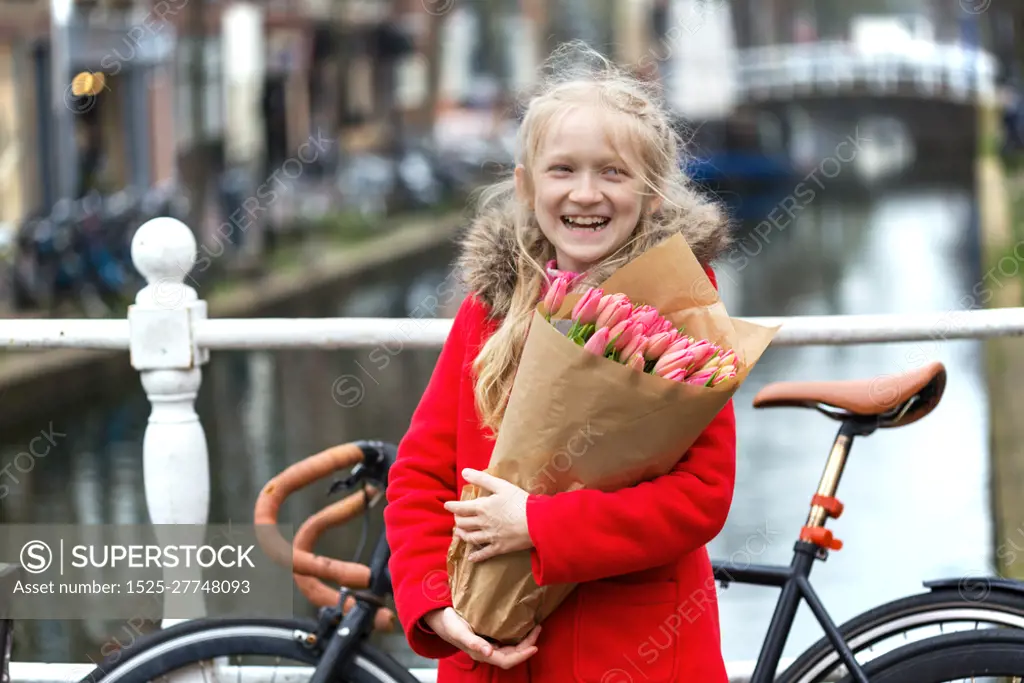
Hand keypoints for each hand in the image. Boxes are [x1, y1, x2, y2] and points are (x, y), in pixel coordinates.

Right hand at [423, 607, 540, 668]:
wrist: (441, 618)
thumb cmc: (450, 623)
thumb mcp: (460, 631)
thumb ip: (473, 643)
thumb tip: (489, 653)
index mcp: (482, 654)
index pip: (507, 660)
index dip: (522, 655)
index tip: (535, 646)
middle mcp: (487, 652)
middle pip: (512, 655)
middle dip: (527, 645)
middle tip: (538, 629)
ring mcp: (488, 646)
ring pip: (511, 648)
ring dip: (524, 641)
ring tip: (534, 627)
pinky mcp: (488, 638)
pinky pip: (507, 641)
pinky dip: (517, 635)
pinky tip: (522, 626)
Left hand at [445, 468, 532, 561]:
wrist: (536, 523)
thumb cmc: (520, 502)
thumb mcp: (501, 486)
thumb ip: (482, 479)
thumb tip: (464, 472)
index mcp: (482, 507)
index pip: (461, 507)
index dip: (452, 506)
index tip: (447, 505)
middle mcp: (482, 523)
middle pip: (463, 523)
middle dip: (458, 520)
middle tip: (457, 518)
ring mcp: (490, 537)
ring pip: (470, 538)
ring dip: (463, 535)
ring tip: (459, 533)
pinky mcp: (499, 548)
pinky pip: (484, 554)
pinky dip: (476, 556)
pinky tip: (471, 558)